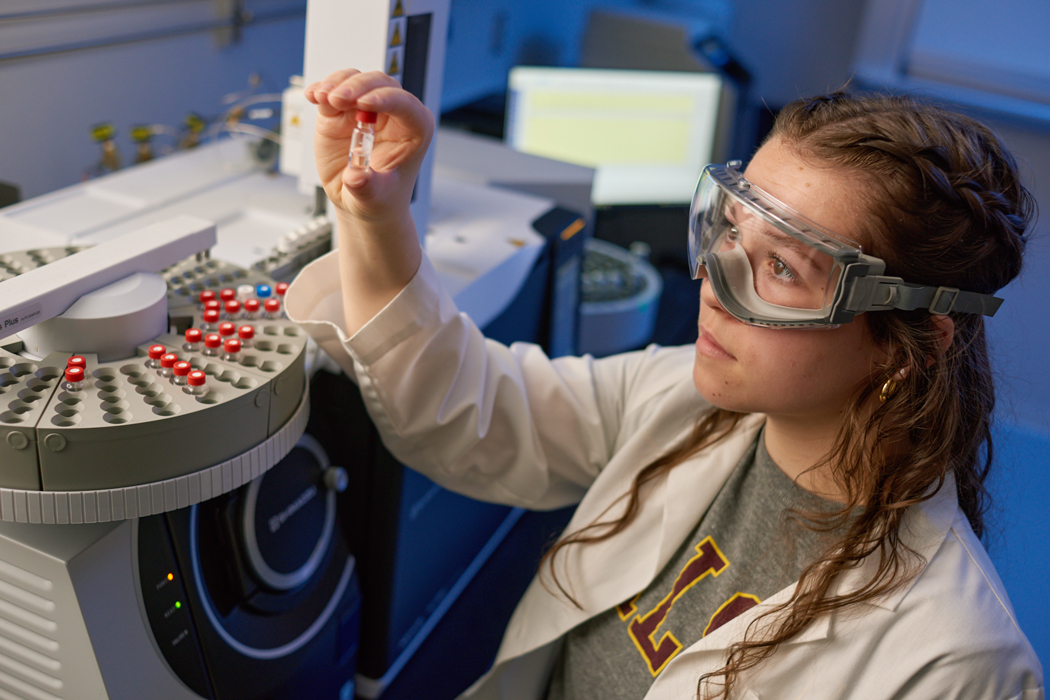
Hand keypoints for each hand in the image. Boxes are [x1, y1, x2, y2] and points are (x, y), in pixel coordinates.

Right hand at [305, 69, 433, 225]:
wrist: (359, 199)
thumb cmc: (378, 197)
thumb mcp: (374, 198)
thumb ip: (366, 187)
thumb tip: (356, 176)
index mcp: (414, 130)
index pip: (404, 104)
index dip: (385, 99)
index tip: (363, 103)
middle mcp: (392, 113)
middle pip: (380, 83)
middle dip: (358, 87)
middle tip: (337, 99)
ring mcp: (367, 108)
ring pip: (356, 80)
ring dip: (337, 84)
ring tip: (323, 98)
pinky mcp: (344, 110)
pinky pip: (335, 88)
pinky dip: (322, 89)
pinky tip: (313, 95)